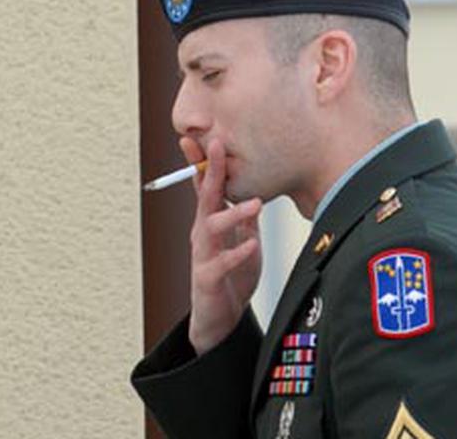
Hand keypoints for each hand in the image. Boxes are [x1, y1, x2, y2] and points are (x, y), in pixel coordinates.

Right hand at [180, 136, 262, 354]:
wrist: (218, 318)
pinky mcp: (208, 279)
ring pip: (211, 228)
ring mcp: (202, 256)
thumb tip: (255, 189)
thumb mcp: (241, 239)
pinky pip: (220, 264)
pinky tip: (252, 245)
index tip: (201, 136)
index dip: (203, 162)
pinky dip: (237, 253)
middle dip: (210, 171)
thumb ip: (244, 216)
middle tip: (218, 146)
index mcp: (210, 222)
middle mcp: (202, 234)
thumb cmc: (230, 275)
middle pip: (204, 197)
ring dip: (232, 214)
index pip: (204, 186)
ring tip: (255, 204)